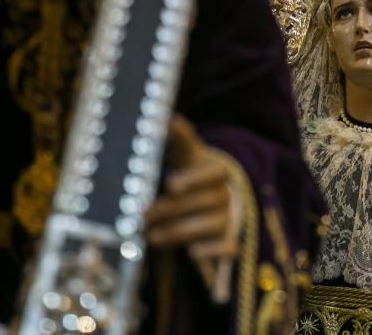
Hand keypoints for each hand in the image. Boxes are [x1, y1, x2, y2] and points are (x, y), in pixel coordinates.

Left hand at [144, 116, 236, 260]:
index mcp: (214, 169)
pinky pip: (228, 248)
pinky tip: (192, 253)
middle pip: (204, 201)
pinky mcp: (227, 241)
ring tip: (151, 236)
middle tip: (142, 215)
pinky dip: (213, 252)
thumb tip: (168, 117)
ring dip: (180, 231)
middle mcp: (223, 193)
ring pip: (212, 225)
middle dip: (171, 210)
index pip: (212, 172)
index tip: (170, 184)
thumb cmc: (186, 171)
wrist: (204, 197)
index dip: (194, 179)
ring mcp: (227, 218)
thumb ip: (177, 138)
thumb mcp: (182, 153)